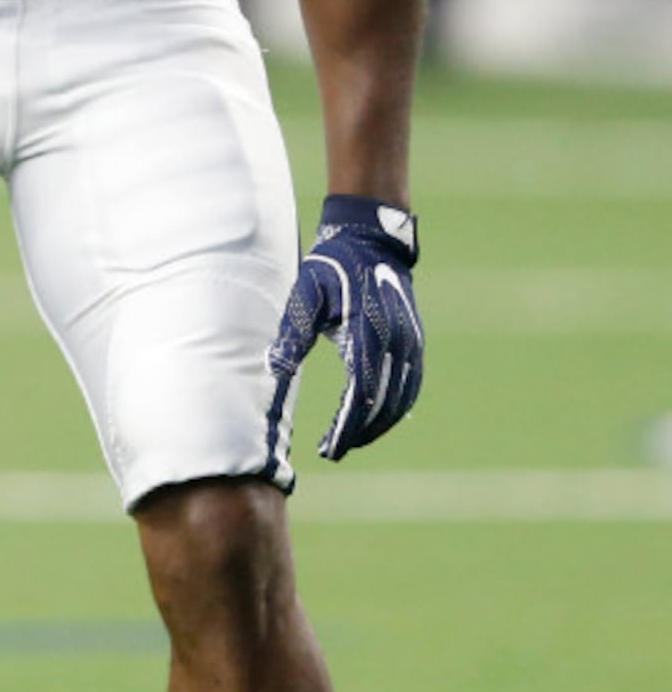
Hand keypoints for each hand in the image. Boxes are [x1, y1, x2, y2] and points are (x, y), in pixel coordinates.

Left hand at [267, 196, 423, 461]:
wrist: (372, 241)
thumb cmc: (331, 268)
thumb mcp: (306, 295)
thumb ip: (293, 333)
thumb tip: (276, 369)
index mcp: (369, 332)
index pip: (361, 393)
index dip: (346, 425)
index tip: (330, 448)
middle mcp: (397, 343)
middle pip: (384, 403)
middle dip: (360, 431)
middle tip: (334, 450)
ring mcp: (411, 343)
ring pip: (402, 398)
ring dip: (379, 424)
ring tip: (352, 441)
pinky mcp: (414, 342)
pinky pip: (410, 385)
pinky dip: (395, 407)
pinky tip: (376, 419)